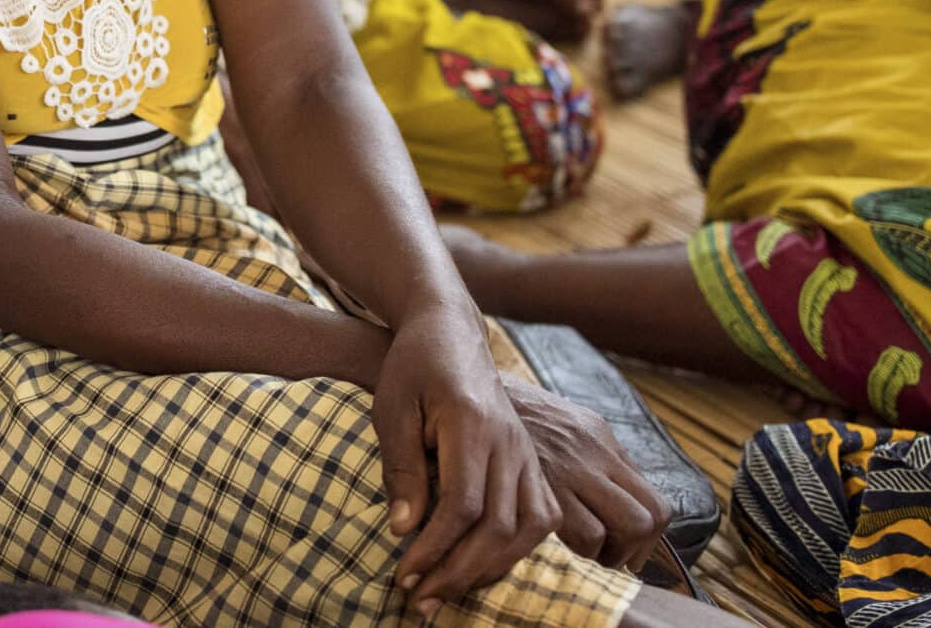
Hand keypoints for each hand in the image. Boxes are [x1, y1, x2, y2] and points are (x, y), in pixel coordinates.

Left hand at [374, 308, 561, 608]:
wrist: (449, 331)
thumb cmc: (413, 367)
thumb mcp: (391, 409)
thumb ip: (401, 469)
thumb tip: (405, 530)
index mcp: (472, 423)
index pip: (463, 505)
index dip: (434, 548)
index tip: (404, 574)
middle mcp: (510, 441)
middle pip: (499, 526)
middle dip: (458, 571)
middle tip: (419, 598)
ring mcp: (527, 451)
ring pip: (529, 528)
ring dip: (489, 568)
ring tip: (446, 589)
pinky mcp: (531, 460)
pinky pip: (539, 516)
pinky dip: (514, 550)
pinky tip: (480, 566)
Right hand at [502, 379, 671, 570]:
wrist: (473, 388)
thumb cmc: (518, 416)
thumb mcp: (568, 425)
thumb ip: (596, 459)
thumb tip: (620, 502)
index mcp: (603, 440)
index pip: (657, 502)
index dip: (650, 538)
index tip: (628, 549)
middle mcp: (596, 455)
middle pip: (648, 518)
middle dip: (636, 550)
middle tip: (610, 555)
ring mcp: (575, 470)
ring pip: (626, 527)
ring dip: (607, 552)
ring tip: (583, 550)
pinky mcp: (549, 486)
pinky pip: (587, 533)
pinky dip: (579, 547)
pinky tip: (557, 540)